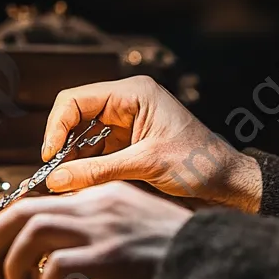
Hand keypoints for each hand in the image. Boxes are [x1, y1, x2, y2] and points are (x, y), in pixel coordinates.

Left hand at [0, 181, 192, 278]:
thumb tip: (54, 250)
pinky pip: (57, 267)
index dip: (1, 225)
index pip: (36, 201)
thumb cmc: (175, 253)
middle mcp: (98, 204)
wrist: (215, 261)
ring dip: (10, 264)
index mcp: (101, 194)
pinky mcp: (112, 257)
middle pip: (22, 211)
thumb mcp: (133, 226)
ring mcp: (105, 228)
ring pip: (31, 233)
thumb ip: (98, 226)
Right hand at [40, 75, 261, 211]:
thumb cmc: (199, 163)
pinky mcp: (129, 143)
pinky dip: (86, 168)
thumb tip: (56, 179)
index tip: (49, 156)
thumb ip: (97, 171)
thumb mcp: (145, 165)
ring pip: (83, 137)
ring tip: (66, 185)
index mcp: (133, 93)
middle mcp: (127, 102)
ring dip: (73, 159)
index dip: (56, 127)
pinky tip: (81, 185)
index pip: (76, 100)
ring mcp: (127, 123)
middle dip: (62, 145)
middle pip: (76, 117)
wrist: (229, 181)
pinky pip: (96, 151)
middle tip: (53, 175)